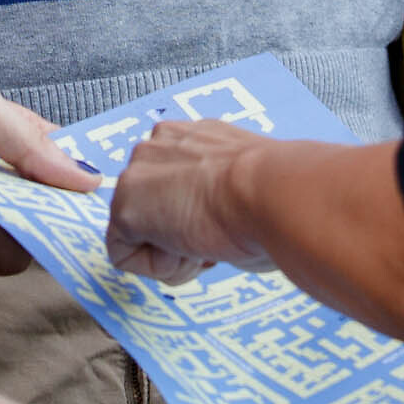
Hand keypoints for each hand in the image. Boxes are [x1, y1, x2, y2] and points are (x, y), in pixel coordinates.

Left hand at [0, 68, 96, 273]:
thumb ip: (33, 145)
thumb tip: (89, 180)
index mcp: (5, 136)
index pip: (60, 160)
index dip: (81, 173)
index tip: (102, 188)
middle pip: (50, 204)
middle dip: (60, 209)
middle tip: (67, 212)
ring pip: (29, 236)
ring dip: (22, 226)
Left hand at [105, 120, 275, 284]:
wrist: (273, 192)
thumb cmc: (279, 195)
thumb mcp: (249, 184)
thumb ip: (222, 191)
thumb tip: (224, 218)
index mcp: (193, 136)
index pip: (175, 186)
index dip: (201, 216)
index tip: (227, 221)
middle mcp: (159, 145)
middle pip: (153, 208)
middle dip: (180, 233)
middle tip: (218, 235)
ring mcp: (136, 174)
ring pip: (137, 232)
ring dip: (172, 251)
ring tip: (207, 240)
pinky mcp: (124, 208)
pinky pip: (124, 256)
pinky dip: (157, 267)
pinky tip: (190, 249)